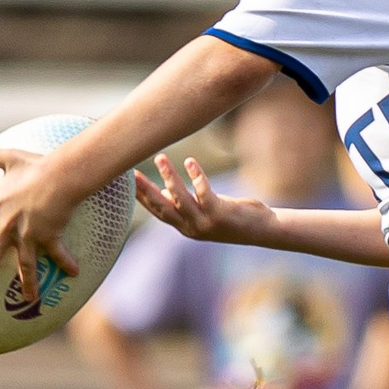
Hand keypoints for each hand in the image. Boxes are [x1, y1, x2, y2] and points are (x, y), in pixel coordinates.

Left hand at [0, 143, 81, 305]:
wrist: (61, 174)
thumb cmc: (34, 165)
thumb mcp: (7, 158)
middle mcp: (7, 226)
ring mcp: (28, 234)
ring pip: (24, 264)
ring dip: (27, 283)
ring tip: (29, 300)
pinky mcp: (49, 235)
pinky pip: (58, 253)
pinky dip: (66, 263)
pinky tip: (74, 273)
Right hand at [134, 154, 277, 246]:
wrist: (263, 231)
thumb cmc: (234, 217)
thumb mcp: (205, 212)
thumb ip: (185, 204)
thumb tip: (164, 191)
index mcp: (185, 227)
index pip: (157, 211)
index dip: (140, 197)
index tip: (125, 183)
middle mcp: (191, 228)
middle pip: (162, 207)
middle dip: (145, 190)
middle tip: (130, 173)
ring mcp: (205, 222)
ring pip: (180, 198)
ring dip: (169, 177)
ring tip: (160, 157)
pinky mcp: (220, 214)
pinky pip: (203, 192)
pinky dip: (195, 176)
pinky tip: (189, 161)